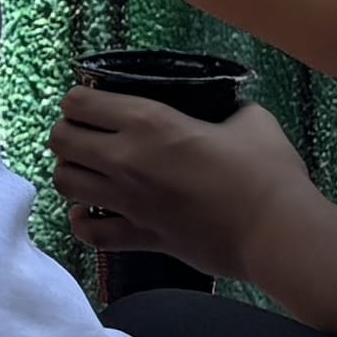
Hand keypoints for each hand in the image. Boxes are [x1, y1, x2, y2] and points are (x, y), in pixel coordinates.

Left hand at [52, 86, 328, 285]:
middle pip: (60, 141)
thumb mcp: (250, 119)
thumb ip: (226, 109)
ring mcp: (129, 203)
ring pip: (65, 184)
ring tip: (91, 170)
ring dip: (72, 173)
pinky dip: (83, 223)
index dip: (80, 99)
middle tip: (90, 135)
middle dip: (68, 133)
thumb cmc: (266, 171)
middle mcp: (126, 160)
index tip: (97, 102)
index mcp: (149, 121)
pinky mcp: (141, 238)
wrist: (276, 231)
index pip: (79, 102)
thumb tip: (224, 110)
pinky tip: (93, 213)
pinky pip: (90, 233)